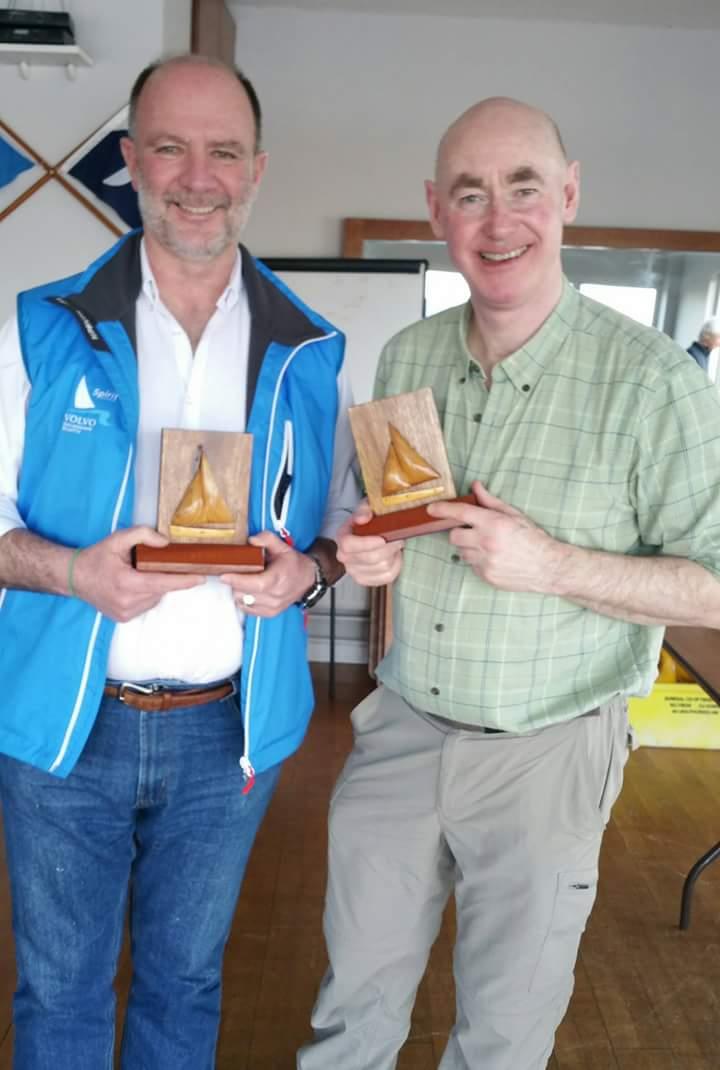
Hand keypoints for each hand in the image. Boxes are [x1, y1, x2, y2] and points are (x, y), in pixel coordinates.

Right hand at [72, 527, 204, 621]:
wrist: (74, 577)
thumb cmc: (96, 557)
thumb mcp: (117, 539)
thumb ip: (143, 535)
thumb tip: (166, 543)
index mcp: (126, 582)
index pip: (162, 583)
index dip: (183, 580)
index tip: (201, 577)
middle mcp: (126, 601)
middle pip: (160, 589)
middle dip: (166, 577)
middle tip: (160, 565)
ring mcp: (125, 613)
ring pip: (155, 598)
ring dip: (155, 586)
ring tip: (139, 574)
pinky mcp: (123, 618)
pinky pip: (146, 605)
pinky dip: (146, 594)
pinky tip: (134, 585)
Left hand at [219, 531, 316, 616]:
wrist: (308, 580)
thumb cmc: (294, 565)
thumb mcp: (283, 547)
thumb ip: (267, 539)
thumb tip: (251, 540)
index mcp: (279, 578)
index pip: (256, 584)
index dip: (238, 580)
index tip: (224, 575)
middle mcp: (276, 595)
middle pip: (245, 593)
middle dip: (235, 583)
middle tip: (235, 572)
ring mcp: (272, 606)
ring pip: (243, 602)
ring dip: (238, 591)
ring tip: (243, 581)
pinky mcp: (269, 613)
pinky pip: (247, 609)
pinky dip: (243, 600)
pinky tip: (247, 591)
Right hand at [334, 500, 404, 587]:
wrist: (370, 534)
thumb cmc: (369, 522)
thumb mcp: (367, 508)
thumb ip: (364, 509)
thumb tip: (363, 518)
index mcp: (342, 538)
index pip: (349, 545)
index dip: (367, 543)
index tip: (382, 538)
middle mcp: (344, 557)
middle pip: (370, 558)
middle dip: (388, 547)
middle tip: (397, 538)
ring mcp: (354, 571)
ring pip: (382, 567)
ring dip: (393, 555)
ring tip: (394, 546)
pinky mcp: (366, 580)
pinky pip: (387, 577)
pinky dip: (396, 566)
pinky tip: (394, 557)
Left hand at [427, 480, 567, 592]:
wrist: (547, 567)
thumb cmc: (532, 538)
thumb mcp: (513, 515)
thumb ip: (490, 502)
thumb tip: (475, 487)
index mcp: (493, 523)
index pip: (460, 513)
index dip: (442, 509)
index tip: (431, 509)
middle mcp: (486, 542)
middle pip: (454, 535)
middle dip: (460, 532)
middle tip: (474, 531)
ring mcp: (485, 561)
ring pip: (461, 552)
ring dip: (469, 547)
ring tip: (488, 546)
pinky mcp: (486, 576)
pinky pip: (471, 565)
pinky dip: (477, 560)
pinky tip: (494, 558)